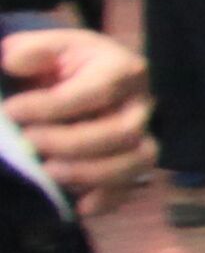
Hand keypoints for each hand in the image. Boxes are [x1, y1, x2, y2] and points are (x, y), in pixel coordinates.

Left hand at [4, 26, 152, 204]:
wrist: (87, 82)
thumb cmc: (67, 65)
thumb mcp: (49, 47)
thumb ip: (31, 49)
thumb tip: (14, 62)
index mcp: (124, 70)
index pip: (98, 92)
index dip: (53, 106)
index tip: (12, 110)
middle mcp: (142, 107)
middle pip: (122, 133)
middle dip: (71, 142)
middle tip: (29, 141)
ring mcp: (143, 138)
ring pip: (134, 163)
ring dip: (90, 173)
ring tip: (49, 171)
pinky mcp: (133, 166)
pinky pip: (130, 190)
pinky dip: (107, 201)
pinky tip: (79, 206)